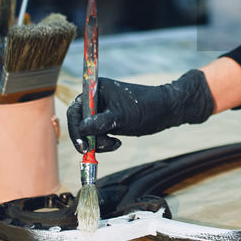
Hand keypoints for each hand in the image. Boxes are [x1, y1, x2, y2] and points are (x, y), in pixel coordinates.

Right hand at [66, 69, 213, 152]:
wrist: (166, 111)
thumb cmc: (146, 108)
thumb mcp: (122, 117)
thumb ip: (100, 122)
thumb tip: (82, 129)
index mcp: (96, 89)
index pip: (75, 109)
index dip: (75, 127)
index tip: (83, 145)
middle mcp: (96, 99)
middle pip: (79, 122)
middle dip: (87, 138)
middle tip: (90, 151)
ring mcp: (101, 111)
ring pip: (88, 132)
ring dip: (98, 142)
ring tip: (115, 144)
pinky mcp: (108, 122)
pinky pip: (97, 135)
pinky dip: (104, 143)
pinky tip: (117, 143)